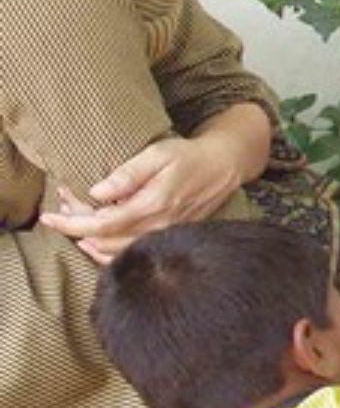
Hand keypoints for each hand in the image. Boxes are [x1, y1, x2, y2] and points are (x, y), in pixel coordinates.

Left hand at [39, 136, 242, 263]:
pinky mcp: (167, 237)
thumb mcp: (158, 154)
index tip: (48, 217)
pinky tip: (97, 243)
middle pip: (104, 241)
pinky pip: (132, 253)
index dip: (71, 224)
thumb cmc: (190, 157)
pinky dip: (109, 252)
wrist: (224, 167)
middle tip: (61, 210)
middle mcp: (157, 226)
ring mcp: (163, 235)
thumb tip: (96, 191)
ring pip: (117, 252)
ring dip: (90, 242)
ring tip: (75, 224)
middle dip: (76, 230)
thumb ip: (128, 174)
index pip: (101, 224)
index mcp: (151, 205)